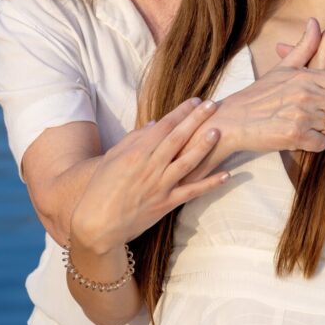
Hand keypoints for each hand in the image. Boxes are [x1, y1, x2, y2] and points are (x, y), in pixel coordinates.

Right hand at [69, 98, 228, 253]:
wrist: (98, 223)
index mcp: (137, 153)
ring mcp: (161, 186)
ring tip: (219, 131)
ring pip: (187, 162)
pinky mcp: (167, 204)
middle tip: (213, 105)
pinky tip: (226, 174)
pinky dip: (210, 183)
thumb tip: (156, 123)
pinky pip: (192, 191)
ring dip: (204, 146)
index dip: (181, 112)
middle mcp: (151, 166)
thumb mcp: (112, 158)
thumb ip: (133, 139)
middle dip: (197, 120)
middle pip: (178, 138)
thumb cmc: (101, 188)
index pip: (164, 126)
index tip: (195, 101)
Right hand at [213, 19, 324, 155]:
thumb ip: (304, 47)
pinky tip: (302, 137)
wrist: (233, 120)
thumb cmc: (258, 95)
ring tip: (311, 125)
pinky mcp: (295, 135)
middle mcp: (306, 93)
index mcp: (306, 76)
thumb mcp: (283, 68)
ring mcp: (301, 115)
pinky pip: (322, 144)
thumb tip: (315, 22)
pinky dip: (316, 144)